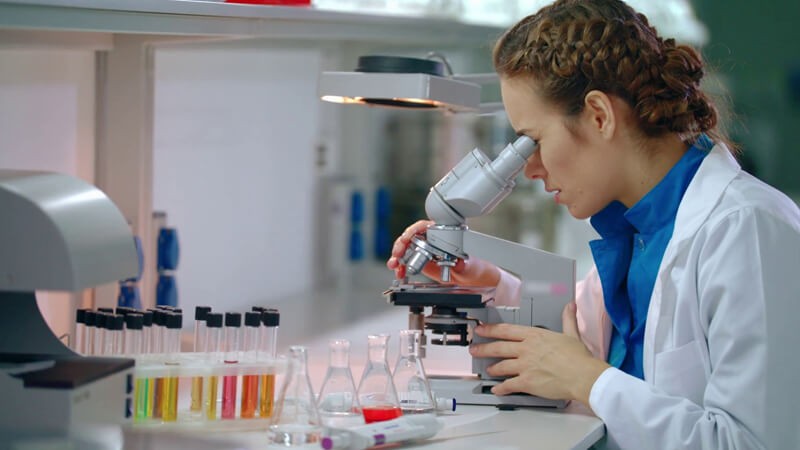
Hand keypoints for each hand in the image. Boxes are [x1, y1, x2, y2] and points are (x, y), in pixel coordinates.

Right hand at [386, 220, 500, 285]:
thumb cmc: (479, 268)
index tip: (407, 239)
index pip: (425, 227)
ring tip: (395, 266)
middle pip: (412, 237)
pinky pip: (410, 261)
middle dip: (401, 246)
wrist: (480, 282)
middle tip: (396, 256)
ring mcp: (429, 252)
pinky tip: (400, 272)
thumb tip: (458, 262)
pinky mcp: (426, 263)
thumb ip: (464, 265)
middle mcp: (435, 240)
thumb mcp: (472, 267)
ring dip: (398, 257)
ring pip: (408, 249)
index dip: (413, 231)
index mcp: (446, 234)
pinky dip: (402, 266)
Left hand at [469, 301, 609, 406]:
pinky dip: (501, 388)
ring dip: (492, 368)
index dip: (490, 330)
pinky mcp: (526, 382)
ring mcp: (524, 365)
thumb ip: (567, 319)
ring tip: (488, 369)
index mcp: (535, 336)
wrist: (583, 375)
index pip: (506, 330)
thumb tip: (570, 306)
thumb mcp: (571, 334)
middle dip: (483, 348)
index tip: (481, 329)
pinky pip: (508, 385)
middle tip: (474, 349)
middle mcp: (526, 349)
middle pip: (498, 347)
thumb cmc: (578, 358)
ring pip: (501, 366)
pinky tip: (497, 390)